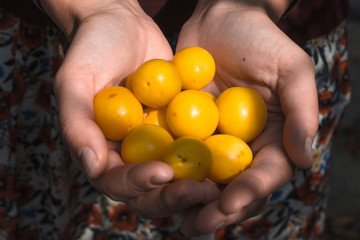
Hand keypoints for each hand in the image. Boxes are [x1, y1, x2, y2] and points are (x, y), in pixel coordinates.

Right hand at [44, 0, 218, 217]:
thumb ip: (77, 123)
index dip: (138, 183)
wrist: (122, 25)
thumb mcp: (75, 80)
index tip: (163, 171)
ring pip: (174, 180)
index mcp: (101, 151)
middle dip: (172, 196)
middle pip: (148, 191)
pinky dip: (209, 163)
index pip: (116, 180)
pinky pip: (193, 151)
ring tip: (218, 187)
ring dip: (195, 188)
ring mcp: (155, 145)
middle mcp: (128, 155)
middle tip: (200, 191)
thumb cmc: (93, 48)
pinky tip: (231, 164)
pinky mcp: (177, 131)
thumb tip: (92, 166)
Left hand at [176, 0, 318, 235]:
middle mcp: (244, 145)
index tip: (231, 203)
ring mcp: (214, 140)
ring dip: (189, 200)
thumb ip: (301, 111)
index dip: (251, 191)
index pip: (266, 172)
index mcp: (273, 137)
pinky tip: (153, 186)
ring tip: (176, 219)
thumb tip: (304, 160)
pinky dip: (168, 172)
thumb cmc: (261, 39)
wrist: (221, 18)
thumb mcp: (291, 69)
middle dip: (218, 208)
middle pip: (234, 185)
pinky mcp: (187, 129)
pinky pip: (178, 153)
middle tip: (197, 224)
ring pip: (205, 178)